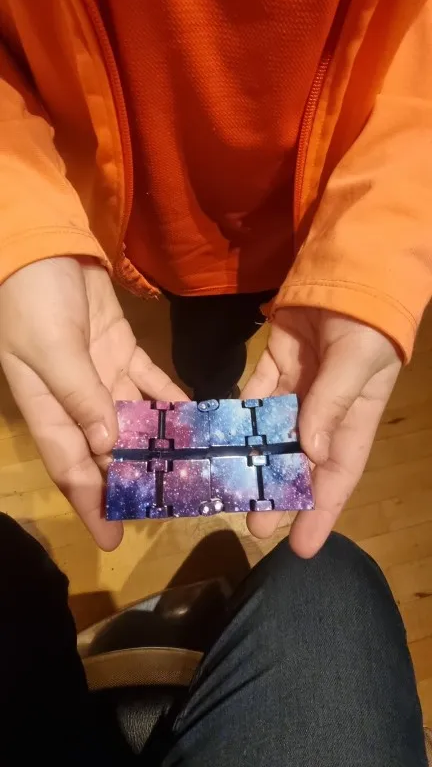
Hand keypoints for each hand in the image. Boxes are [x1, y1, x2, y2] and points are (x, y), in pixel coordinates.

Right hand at [0, 258, 186, 548]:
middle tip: (174, 506)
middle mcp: (76, 401)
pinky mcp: (123, 351)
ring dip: (162, 443)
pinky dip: (171, 400)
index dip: (92, 504)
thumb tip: (109, 445)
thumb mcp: (50, 350)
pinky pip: (151, 383)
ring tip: (196, 468)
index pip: (71, 467)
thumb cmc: (34, 302)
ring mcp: (102, 376)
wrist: (45, 248)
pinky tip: (197, 419)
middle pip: (108, 451)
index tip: (114, 538)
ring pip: (136, 420)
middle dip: (137, 479)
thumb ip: (81, 396)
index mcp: (48, 409)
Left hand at [242, 307, 400, 556]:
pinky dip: (237, 416)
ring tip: (228, 488)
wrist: (346, 269)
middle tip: (253, 525)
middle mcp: (324, 410)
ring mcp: (298, 387)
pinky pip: (252, 396)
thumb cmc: (363, 321)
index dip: (321, 511)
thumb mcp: (356, 362)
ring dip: (252, 460)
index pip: (338, 474)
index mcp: (354, 416)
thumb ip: (331, 404)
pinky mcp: (274, 364)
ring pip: (271, 433)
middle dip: (279, 494)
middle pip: (300, 461)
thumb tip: (310, 453)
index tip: (300, 547)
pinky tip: (217, 437)